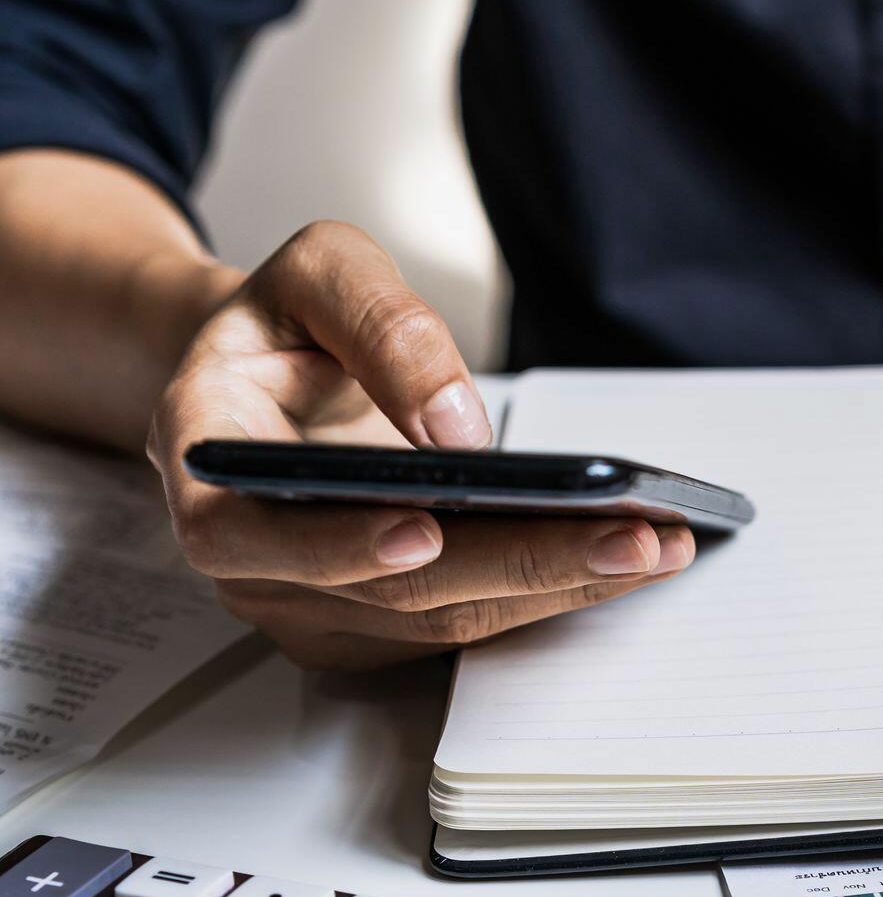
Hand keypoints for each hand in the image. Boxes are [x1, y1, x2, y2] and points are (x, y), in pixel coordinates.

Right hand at [146, 221, 692, 668]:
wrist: (272, 376)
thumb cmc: (287, 324)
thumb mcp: (318, 271)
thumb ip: (379, 324)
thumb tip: (455, 422)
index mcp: (210, 465)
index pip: (252, 536)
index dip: (337, 545)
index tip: (423, 530)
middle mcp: (252, 559)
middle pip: (391, 590)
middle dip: (522, 567)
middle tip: (631, 538)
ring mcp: (312, 604)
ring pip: (444, 619)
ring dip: (560, 588)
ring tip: (658, 545)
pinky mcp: (374, 624)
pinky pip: (467, 621)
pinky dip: (552, 592)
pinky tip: (627, 558)